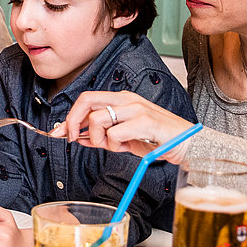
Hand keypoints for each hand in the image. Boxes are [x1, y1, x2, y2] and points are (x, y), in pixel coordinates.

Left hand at [57, 90, 194, 162]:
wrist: (187, 143)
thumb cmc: (157, 139)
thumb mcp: (124, 138)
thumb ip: (101, 136)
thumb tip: (76, 137)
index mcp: (121, 99)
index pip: (86, 99)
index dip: (68, 116)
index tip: (58, 132)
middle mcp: (127, 99)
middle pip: (86, 100)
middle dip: (72, 121)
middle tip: (71, 138)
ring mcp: (136, 109)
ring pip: (97, 118)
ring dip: (97, 138)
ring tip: (111, 146)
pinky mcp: (145, 122)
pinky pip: (115, 133)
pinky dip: (114, 145)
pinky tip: (125, 148)